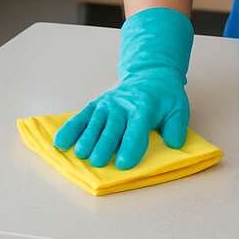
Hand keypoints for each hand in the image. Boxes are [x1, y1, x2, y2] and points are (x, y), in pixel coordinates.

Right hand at [53, 6, 193, 170]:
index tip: (123, 163)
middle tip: (98, 162)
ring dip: (86, 138)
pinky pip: (81, 117)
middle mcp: (122, 106)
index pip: (136, 129)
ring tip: (80, 154)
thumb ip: (176, 127)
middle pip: (111, 128)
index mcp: (143, 108)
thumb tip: (173, 143)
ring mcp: (107, 105)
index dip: (130, 146)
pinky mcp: (96, 105)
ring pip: (94, 122)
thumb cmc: (164, 97)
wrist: (150, 74)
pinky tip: (60, 142)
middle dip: (104, 145)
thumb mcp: (178, 108)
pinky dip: (70, 128)